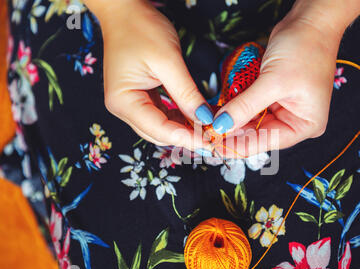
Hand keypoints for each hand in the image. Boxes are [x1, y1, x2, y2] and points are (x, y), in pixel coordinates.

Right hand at [85, 0, 213, 150]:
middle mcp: (123, 108)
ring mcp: (129, 104)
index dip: (187, 138)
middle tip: (214, 138)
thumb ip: (186, 94)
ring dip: (184, 130)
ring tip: (209, 130)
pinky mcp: (139, 98)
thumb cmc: (140, 28)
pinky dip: (178, 119)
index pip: (159, 130)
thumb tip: (205, 119)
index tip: (212, 142)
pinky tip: (196, 117)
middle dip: (186, 137)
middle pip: (158, 134)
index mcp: (123, 101)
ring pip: (161, 128)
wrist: (124, 10)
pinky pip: (161, 116)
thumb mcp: (168, 61)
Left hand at [212, 0, 359, 156]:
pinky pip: (250, 107)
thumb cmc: (304, 49)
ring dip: (230, 121)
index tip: (213, 146)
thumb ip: (245, 107)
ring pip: (250, 122)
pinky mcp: (272, 96)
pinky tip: (217, 111)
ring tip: (207, 125)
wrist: (311, 20)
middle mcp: (295, 121)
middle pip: (257, 134)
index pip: (266, 142)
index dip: (238, 146)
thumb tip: (220, 126)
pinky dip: (234, 108)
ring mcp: (283, 108)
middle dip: (232, 133)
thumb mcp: (273, 81)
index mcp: (306, 125)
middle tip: (204, 134)